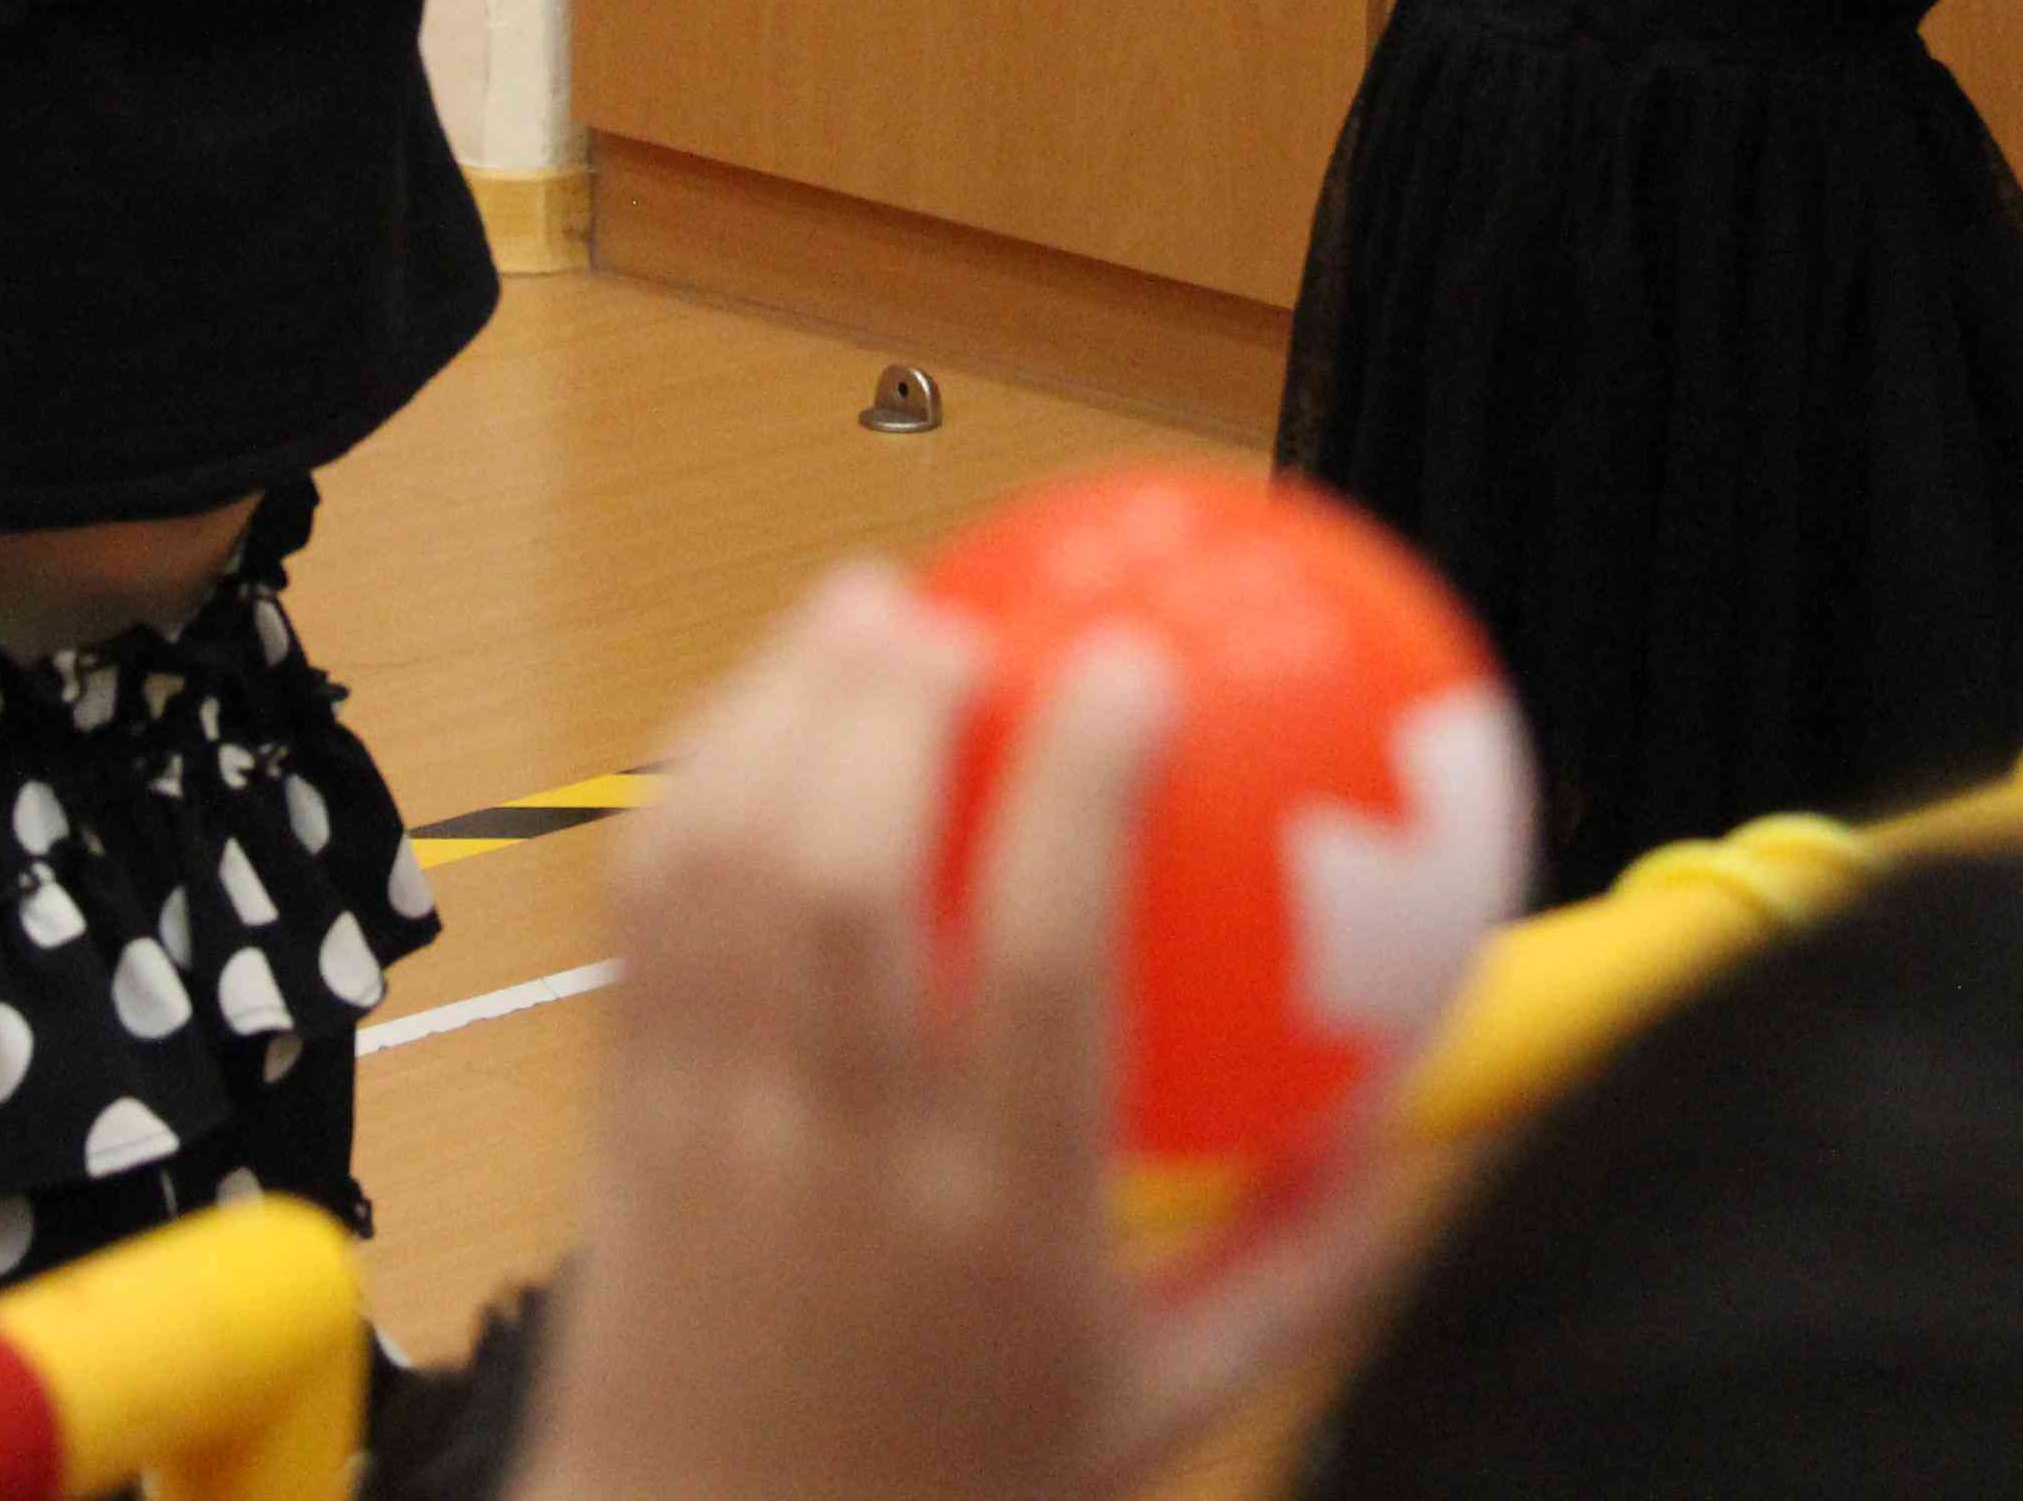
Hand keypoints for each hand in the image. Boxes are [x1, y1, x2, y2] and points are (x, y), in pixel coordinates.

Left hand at [508, 572, 1398, 1500]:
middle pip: (846, 882)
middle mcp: (843, 1157)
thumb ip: (1302, 1258)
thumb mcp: (1167, 1406)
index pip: (1043, 966)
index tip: (1137, 668)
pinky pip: (643, 912)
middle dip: (898, 713)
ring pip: (725, 870)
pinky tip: (758, 713)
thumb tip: (1405, 1101)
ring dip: (785, 708)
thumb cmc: (962, 1488)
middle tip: (970, 612)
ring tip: (865, 610)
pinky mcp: (617, 1108)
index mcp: (1002, 1224)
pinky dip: (694, 781)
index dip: (1083, 791)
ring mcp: (711, 1125)